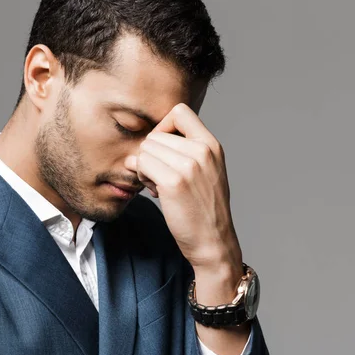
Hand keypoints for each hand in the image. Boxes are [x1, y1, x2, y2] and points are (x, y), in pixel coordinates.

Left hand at [125, 103, 242, 275]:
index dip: (163, 126)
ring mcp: (189, 166)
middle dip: (150, 154)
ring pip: (146, 148)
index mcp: (212, 145)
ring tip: (157, 184)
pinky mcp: (174, 182)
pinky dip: (141, 176)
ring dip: (144, 166)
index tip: (162, 148)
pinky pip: (142, 164)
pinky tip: (153, 191)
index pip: (180, 112)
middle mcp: (203, 151)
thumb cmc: (204, 209)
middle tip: (158, 176)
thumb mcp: (204, 173)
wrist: (213, 242)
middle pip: (155, 134)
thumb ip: (182, 153)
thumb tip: (142, 146)